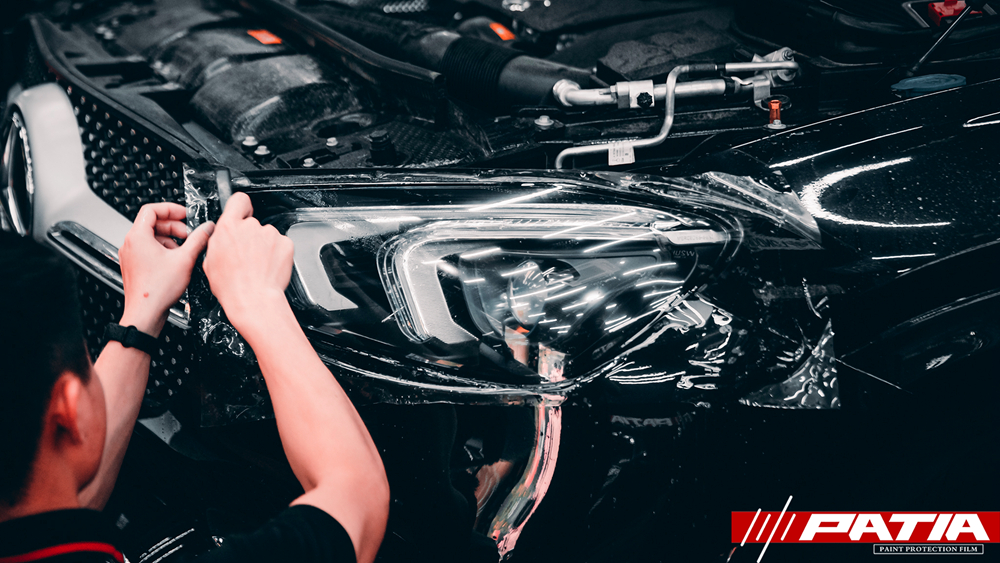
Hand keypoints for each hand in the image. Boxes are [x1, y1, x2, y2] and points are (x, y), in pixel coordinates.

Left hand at [119, 203, 213, 336]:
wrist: (145, 314)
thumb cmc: (157, 290)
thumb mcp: (185, 259)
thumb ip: (199, 239)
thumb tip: (207, 228)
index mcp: (138, 237)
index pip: (151, 209)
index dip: (170, 209)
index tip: (184, 214)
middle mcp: (130, 244)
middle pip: (152, 223)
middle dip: (174, 226)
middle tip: (189, 234)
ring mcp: (130, 256)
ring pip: (151, 237)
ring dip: (170, 239)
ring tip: (185, 250)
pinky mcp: (134, 267)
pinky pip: (148, 250)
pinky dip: (163, 250)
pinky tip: (176, 261)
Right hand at [203, 192, 294, 335]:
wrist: (254, 300)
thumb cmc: (232, 287)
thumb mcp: (210, 262)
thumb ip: (218, 242)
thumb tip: (222, 239)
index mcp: (228, 228)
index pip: (238, 200)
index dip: (241, 207)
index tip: (242, 213)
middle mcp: (250, 226)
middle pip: (252, 224)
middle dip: (251, 237)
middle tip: (247, 256)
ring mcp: (270, 234)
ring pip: (267, 236)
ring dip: (264, 247)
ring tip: (258, 266)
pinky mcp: (286, 243)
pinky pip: (281, 244)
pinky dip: (277, 254)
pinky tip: (269, 267)